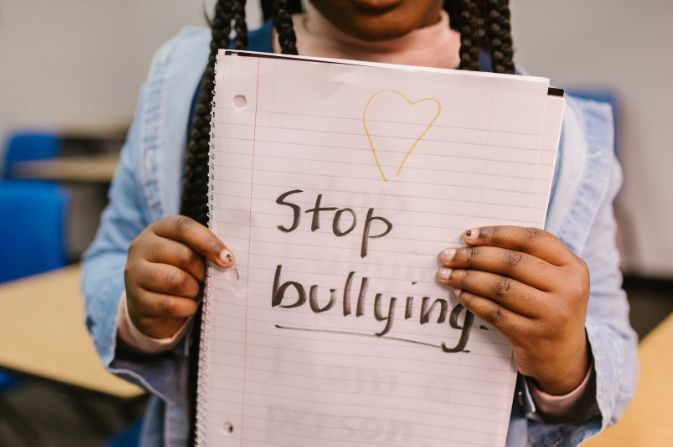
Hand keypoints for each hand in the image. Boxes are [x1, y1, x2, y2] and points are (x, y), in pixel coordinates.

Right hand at [124, 216, 233, 338]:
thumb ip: (203, 249)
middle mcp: (141, 248)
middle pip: (183, 255)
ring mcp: (134, 274)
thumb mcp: (188, 253)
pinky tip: (188, 306)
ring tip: (195, 291)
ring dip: (194, 290)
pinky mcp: (136, 300)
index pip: (183, 227)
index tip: (228, 259)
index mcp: (158, 229)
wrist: (150, 304)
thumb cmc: (178, 271)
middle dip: (202, 271)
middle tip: (206, 279)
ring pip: (176, 280)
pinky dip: (186, 307)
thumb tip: (227, 259)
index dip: (208, 242)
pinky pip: (170, 304)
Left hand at [436, 226, 590, 394]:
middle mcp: (568, 289)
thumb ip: (527, 258)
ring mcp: (552, 315)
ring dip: (467, 278)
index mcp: (573, 267)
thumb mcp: (553, 280)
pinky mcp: (532, 336)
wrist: (563, 358)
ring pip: (501, 287)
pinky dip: (473, 301)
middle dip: (474, 257)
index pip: (532, 239)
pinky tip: (459, 294)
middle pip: (512, 262)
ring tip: (447, 275)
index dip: (497, 234)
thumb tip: (473, 242)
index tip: (467, 235)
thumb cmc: (549, 307)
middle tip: (447, 257)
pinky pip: (494, 313)